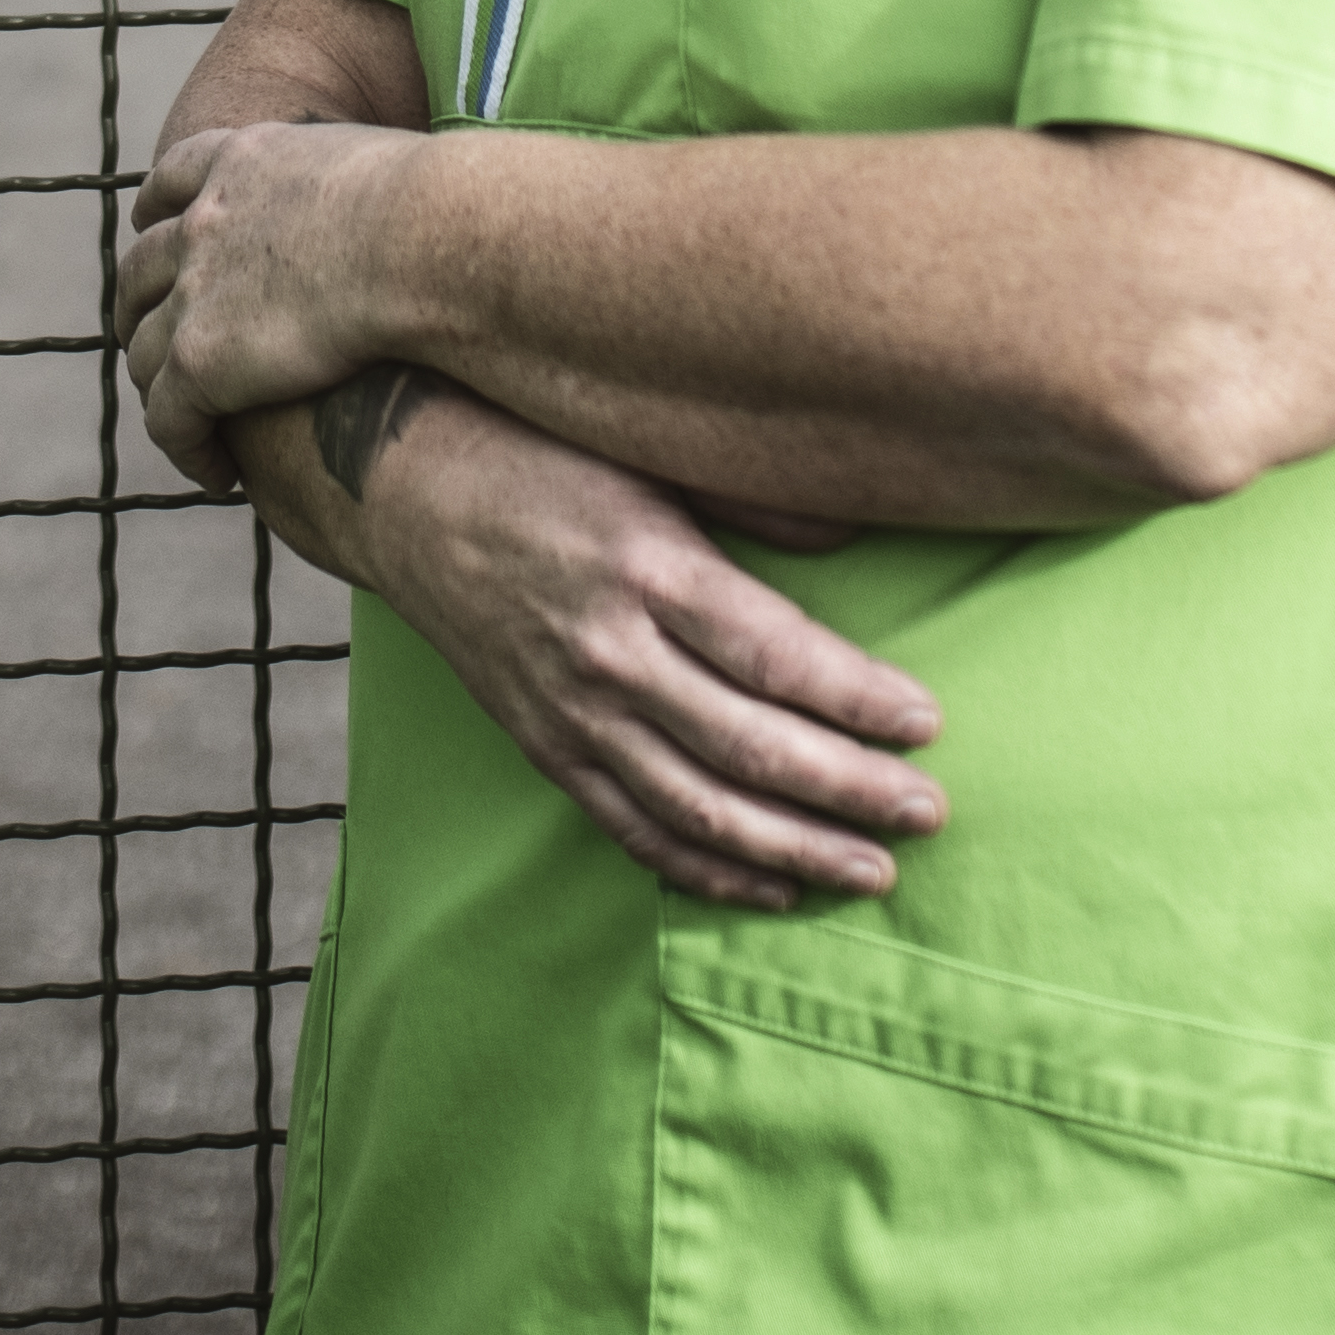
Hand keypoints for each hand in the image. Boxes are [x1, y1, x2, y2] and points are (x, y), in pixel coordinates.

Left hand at [116, 119, 425, 471]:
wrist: (423, 241)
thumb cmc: (438, 208)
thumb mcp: (380, 166)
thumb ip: (360, 184)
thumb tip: (413, 202)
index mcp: (245, 160)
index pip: (173, 179)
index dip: (156, 212)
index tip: (151, 228)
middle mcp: (205, 220)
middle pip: (141, 267)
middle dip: (139, 305)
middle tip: (154, 338)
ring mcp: (194, 289)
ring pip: (145, 351)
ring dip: (158, 388)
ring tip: (189, 423)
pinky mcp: (199, 361)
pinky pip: (170, 418)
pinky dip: (185, 448)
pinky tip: (218, 473)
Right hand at [334, 387, 949, 907]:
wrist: (404, 489)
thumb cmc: (543, 451)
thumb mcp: (652, 447)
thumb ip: (757, 496)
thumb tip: (860, 531)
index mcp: (647, 565)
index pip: (772, 655)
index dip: (857, 698)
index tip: (929, 723)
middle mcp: (610, 651)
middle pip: (747, 745)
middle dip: (848, 790)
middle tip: (928, 813)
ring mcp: (572, 711)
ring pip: (697, 807)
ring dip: (793, 850)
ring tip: (874, 872)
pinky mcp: (546, 748)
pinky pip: (634, 830)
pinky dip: (707, 869)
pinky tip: (772, 888)